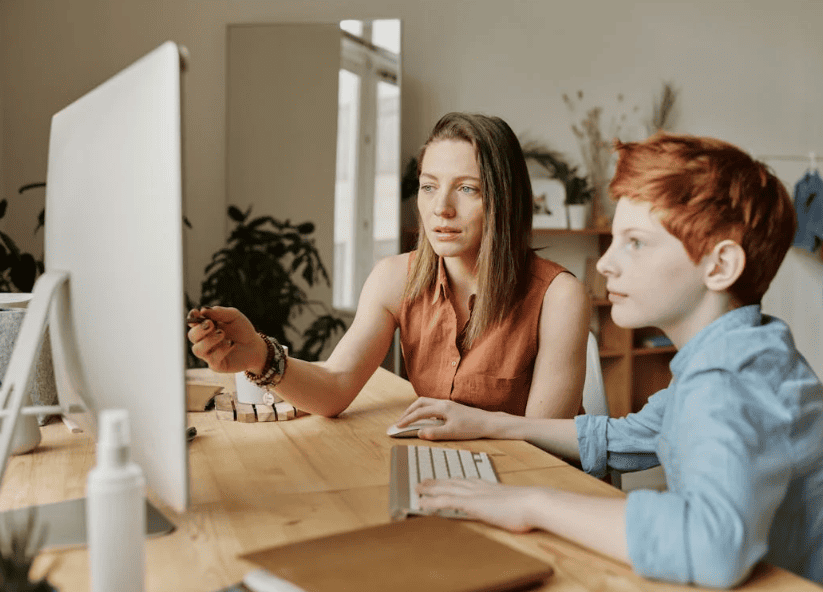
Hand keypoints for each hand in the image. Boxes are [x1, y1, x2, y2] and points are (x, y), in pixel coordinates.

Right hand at [186, 306, 262, 373]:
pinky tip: (230, 344)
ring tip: (222, 334)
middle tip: (211, 324)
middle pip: (192, 336)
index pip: (192, 322)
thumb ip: (219, 312)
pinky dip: (221, 350)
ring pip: (197, 350)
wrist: (255, 346)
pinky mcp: (216, 365)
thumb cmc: (242, 329)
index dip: (191, 317)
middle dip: (199, 330)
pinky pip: (212, 359)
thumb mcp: (234, 316)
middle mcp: (204, 340)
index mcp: (206, 327)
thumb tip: (203, 310)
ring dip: (209, 340)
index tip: (196, 313)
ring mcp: (209, 353)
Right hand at [394, 397, 497, 439]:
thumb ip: (434, 433)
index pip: (419, 412)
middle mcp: (443, 403)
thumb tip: (419, 433)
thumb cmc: (472, 428)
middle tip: (400, 421)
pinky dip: (424, 410)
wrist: (488, 422)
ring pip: (426, 403)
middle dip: (408, 411)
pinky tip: (425, 419)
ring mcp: (447, 404)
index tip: (397, 426)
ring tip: (409, 419)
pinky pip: (432, 406)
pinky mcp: (451, 407)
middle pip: (420, 402)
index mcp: (442, 408)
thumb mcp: (452, 433)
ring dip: (415, 410)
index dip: (407, 419)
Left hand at [417, 479, 537, 532]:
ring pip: (445, 489)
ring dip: (430, 489)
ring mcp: (474, 494)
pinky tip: (422, 504)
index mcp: (489, 486)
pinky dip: (432, 502)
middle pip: (452, 482)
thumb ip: (509, 505)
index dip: (453, 481)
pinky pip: (446, 502)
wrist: (533, 502)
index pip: (466, 481)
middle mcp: (478, 487)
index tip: (445, 480)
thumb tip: (511, 511)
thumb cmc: (530, 506)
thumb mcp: (516, 504)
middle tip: (424, 481)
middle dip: (437, 482)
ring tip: (417, 489)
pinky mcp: (471, 503)